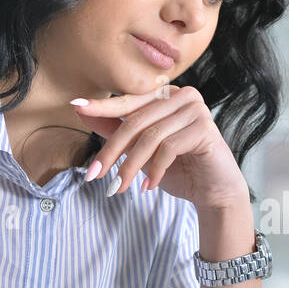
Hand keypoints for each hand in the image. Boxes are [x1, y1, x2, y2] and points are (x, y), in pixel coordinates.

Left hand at [70, 83, 249, 210]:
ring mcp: (196, 110)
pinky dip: (154, 170)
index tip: (75, 106)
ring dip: (130, 166)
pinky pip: (168, 147)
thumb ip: (116, 130)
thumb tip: (81, 110)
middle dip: (112, 151)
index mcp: (167, 95)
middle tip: (94, 175)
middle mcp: (183, 96)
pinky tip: (149, 187)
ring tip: (119, 187)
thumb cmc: (178, 169)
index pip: (129, 101)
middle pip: (136, 121)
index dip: (102, 107)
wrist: (213, 192)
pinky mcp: (205, 128)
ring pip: (150, 136)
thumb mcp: (141, 151)